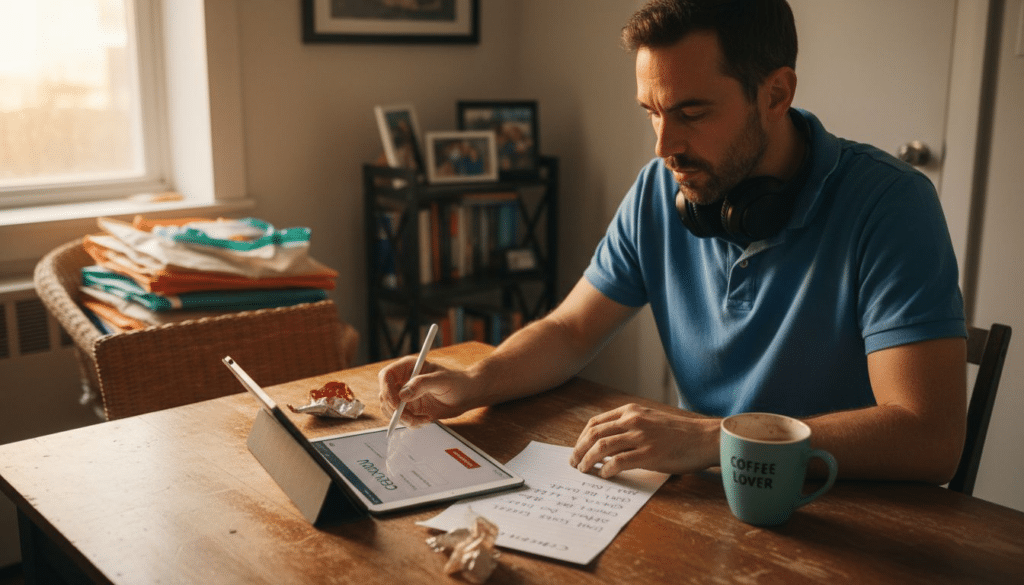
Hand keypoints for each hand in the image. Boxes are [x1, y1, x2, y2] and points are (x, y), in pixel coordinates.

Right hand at [377, 356, 476, 425]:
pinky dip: (411, 423)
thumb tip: (403, 394)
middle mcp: (403, 381)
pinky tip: (426, 420)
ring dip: (404, 419)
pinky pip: (401, 419)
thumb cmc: (457, 382)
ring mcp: (405, 396)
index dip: (386, 390)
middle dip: (396, 410)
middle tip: (411, 418)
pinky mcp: (410, 409)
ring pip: (390, 410)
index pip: (386, 376)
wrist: (466, 396)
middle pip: (385, 396)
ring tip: (423, 419)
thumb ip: (422, 384)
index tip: (396, 404)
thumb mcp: (441, 380)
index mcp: (408, 368)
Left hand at [569, 403, 719, 477]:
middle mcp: (633, 420)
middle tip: (574, 463)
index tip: (577, 450)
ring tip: (583, 470)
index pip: (595, 423)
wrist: (704, 438)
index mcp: (631, 411)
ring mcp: (641, 436)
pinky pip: (618, 461)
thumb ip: (630, 426)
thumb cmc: (679, 433)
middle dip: (578, 450)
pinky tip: (604, 474)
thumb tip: (606, 444)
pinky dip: (606, 469)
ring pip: (602, 447)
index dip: (581, 438)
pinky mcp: (649, 453)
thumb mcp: (650, 420)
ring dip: (588, 460)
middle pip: (594, 434)